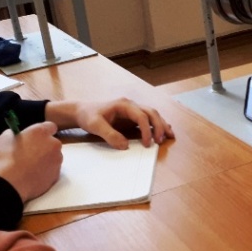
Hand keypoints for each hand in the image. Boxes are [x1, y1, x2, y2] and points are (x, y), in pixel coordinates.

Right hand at [0, 122, 62, 201]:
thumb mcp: (5, 138)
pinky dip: (45, 172)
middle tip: (30, 153)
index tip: (36, 136)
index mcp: (41, 132)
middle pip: (52, 143)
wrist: (10, 183)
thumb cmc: (6, 158)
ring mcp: (57, 161)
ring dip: (45, 160)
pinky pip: (52, 171)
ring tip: (29, 167)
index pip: (50, 127)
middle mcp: (53, 145)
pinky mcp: (56, 176)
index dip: (42, 132)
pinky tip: (32, 176)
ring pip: (53, 158)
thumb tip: (16, 135)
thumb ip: (15, 134)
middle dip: (44, 147)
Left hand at [45, 98, 174, 149]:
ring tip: (170, 136)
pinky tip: (165, 131)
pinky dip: (157, 125)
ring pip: (152, 115)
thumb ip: (110, 135)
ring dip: (161, 125)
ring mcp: (132, 110)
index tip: (147, 144)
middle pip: (151, 113)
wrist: (82, 111)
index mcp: (123, 104)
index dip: (146, 130)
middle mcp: (130, 105)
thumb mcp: (95, 126)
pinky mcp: (132, 117)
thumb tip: (125, 146)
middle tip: (161, 140)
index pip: (141, 116)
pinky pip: (148, 119)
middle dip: (159, 126)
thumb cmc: (88, 116)